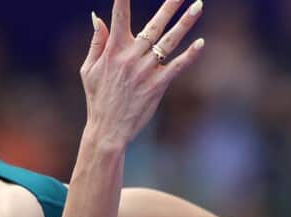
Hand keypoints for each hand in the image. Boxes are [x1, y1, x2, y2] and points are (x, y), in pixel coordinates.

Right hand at [81, 0, 204, 147]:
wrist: (108, 130)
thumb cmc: (97, 99)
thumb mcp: (88, 70)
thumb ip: (96, 42)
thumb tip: (97, 17)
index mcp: (113, 50)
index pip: (119, 16)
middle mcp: (132, 56)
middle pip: (154, 24)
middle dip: (169, 5)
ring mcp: (146, 70)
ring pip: (170, 41)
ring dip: (185, 22)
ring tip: (198, 5)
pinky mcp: (158, 84)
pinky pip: (177, 66)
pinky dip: (190, 55)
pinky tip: (201, 42)